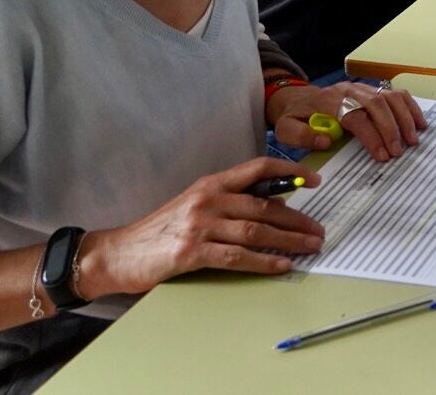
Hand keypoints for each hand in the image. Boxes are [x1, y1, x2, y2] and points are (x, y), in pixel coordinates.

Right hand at [75, 156, 323, 296]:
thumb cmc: (159, 231)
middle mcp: (208, 199)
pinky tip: (281, 265)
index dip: (290, 172)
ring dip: (288, 240)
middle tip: (318, 230)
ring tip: (309, 247)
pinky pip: (237, 256)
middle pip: (265, 206)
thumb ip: (229, 202)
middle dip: (298, 219)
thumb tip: (274, 207)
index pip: (258, 169)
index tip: (315, 180)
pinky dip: (263, 261)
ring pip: (256, 230)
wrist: (117, 253)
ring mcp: (198, 225)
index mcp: (211, 184)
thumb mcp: (195, 205)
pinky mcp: (190, 253)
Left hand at [269, 80, 426, 162]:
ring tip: (413, 140)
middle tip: (399, 152)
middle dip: (391, 129)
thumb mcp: (286, 130)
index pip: (356, 116)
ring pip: (390, 97)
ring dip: (405, 118)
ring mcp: (363, 88)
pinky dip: (410, 107)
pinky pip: (396, 93)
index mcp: (329, 101)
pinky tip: (419, 123)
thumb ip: (303, 136)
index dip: (371, 136)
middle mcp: (349, 90)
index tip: (382, 156)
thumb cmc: (295, 117)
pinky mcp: (371, 89)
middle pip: (377, 105)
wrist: (296, 98)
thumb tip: (327, 140)